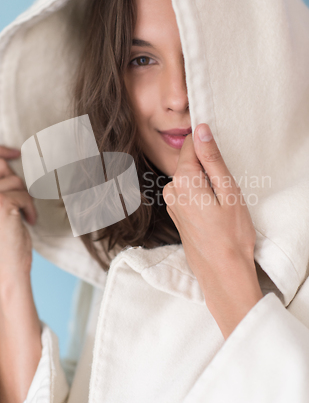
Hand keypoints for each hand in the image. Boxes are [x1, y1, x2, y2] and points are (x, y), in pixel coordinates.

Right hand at [0, 140, 36, 282]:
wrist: (5, 268)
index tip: (14, 151)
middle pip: (0, 164)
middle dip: (15, 181)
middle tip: (17, 201)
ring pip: (15, 179)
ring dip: (24, 197)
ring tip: (19, 215)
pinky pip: (24, 194)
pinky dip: (30, 208)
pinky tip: (27, 221)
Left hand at [163, 124, 262, 338]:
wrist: (222, 273)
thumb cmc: (231, 235)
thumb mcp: (228, 191)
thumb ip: (211, 158)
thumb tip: (200, 129)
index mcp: (182, 180)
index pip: (190, 145)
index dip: (207, 148)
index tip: (219, 163)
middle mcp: (171, 190)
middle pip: (190, 163)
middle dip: (208, 169)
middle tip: (225, 191)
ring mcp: (171, 204)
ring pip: (189, 179)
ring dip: (204, 185)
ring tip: (219, 206)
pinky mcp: (174, 214)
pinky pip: (187, 193)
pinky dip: (200, 197)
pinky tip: (211, 214)